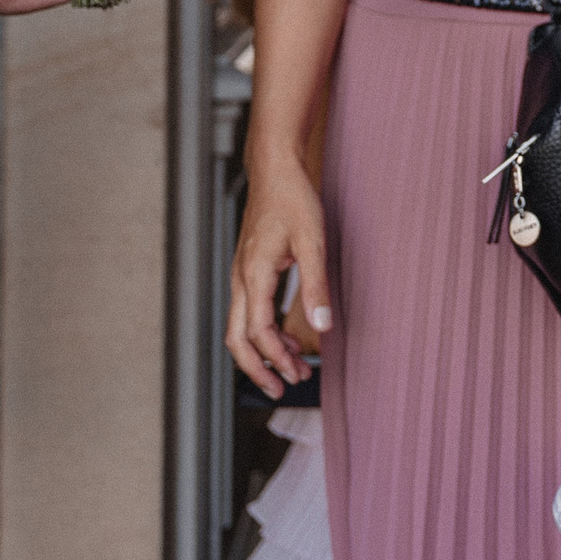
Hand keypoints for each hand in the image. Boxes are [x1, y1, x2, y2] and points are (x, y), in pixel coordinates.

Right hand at [227, 166, 328, 397]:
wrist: (275, 170)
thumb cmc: (293, 200)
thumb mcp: (313, 242)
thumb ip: (316, 285)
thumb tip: (324, 326)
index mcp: (254, 275)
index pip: (257, 331)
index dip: (275, 357)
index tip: (297, 374)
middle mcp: (241, 278)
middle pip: (236, 338)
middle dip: (257, 368)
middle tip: (282, 389)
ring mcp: (242, 274)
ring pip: (240, 326)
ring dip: (263, 351)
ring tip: (293, 367)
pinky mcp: (249, 270)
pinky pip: (249, 310)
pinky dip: (265, 330)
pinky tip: (290, 336)